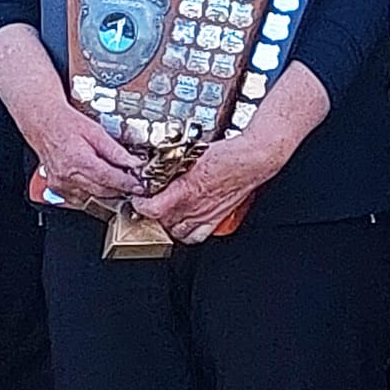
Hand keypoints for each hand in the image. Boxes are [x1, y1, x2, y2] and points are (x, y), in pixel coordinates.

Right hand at [37, 106, 143, 206]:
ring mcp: (61, 184)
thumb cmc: (66, 123)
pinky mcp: (58, 188)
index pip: (108, 178)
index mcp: (78, 160)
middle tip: (134, 184)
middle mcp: (67, 176)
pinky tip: (99, 185)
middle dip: (120, 189)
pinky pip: (80, 199)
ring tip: (118, 183)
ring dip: (108, 193)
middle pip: (102, 191)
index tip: (140, 185)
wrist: (43, 123)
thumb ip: (115, 150)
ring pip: (92, 198)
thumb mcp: (95, 131)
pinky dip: (92, 194)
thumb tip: (134, 163)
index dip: (126, 183)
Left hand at [132, 132, 276, 244]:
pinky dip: (186, 234)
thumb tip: (156, 165)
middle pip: (162, 222)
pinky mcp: (217, 219)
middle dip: (153, 213)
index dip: (140, 205)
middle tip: (149, 202)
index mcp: (186, 190)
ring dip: (167, 224)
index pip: (153, 209)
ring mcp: (206, 216)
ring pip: (176, 232)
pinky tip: (184, 225)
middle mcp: (195, 207)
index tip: (138, 198)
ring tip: (164, 214)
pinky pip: (196, 236)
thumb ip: (172, 164)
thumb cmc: (228, 154)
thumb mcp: (192, 153)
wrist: (251, 159)